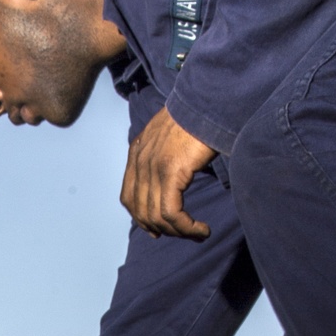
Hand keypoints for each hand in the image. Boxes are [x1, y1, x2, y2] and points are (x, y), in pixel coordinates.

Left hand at [120, 108, 216, 239]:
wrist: (206, 101)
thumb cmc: (196, 117)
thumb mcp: (170, 137)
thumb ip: (163, 156)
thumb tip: (173, 178)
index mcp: (137, 153)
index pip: (129, 198)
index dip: (142, 219)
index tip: (159, 230)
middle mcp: (140, 162)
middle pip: (141, 212)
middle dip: (163, 229)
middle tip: (186, 234)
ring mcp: (152, 168)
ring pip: (157, 216)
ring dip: (180, 232)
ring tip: (198, 234)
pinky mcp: (169, 172)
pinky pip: (171, 212)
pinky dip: (187, 227)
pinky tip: (202, 228)